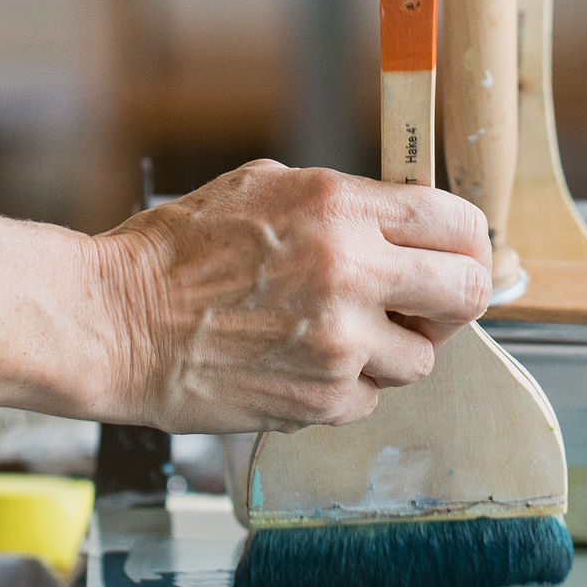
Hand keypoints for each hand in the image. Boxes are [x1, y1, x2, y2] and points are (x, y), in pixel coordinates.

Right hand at [88, 161, 494, 431]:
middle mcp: (351, 273)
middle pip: (467, 294)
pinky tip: (302, 364)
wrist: (118, 323)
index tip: (460, 252)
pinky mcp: (321, 399)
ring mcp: (340, 344)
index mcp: (339, 208)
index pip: (455, 222)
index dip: (468, 239)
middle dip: (454, 300)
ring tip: (339, 334)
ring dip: (393, 350)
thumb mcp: (264, 187)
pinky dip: (347, 387)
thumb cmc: (177, 251)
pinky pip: (371, 399)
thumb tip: (402, 219)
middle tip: (427, 303)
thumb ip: (343, 203)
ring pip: (423, 359)